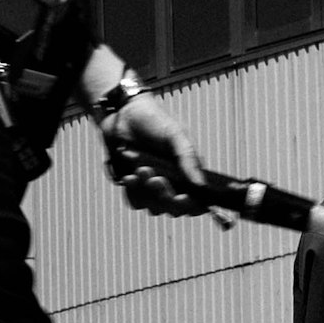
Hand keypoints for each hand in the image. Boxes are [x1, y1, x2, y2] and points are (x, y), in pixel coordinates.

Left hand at [95, 89, 212, 218]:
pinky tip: (129, 175)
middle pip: (175, 209)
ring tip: (141, 167)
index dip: (194, 206)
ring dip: (147, 192)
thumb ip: (188, 158)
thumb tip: (201, 185)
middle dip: (166, 196)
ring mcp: (153, 188)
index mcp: (189, 172)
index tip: (184, 198)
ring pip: (155, 208)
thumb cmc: (153, 120)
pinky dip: (133, 192)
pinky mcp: (134, 188)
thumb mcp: (175, 134)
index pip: (198, 201)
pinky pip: (136, 202)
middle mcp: (173, 184)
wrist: (122, 113)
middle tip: (156, 178)